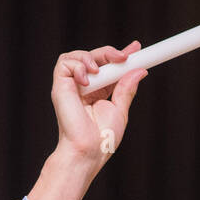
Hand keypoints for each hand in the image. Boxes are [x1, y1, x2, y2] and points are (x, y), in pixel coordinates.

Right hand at [28, 44, 148, 199]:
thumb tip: (139, 71)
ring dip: (91, 56)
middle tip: (124, 56)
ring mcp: (71, 86)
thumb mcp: (119, 110)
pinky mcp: (60, 86)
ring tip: (99, 70)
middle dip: (109, 53)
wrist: (88, 151)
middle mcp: (84, 87)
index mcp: (98, 92)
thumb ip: (127, 89)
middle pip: (94, 57)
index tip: (135, 48)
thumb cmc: (101, 139)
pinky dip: (78, 65)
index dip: (120, 55)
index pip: (108, 67)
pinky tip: (86, 79)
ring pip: (77, 56)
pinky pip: (65, 62)